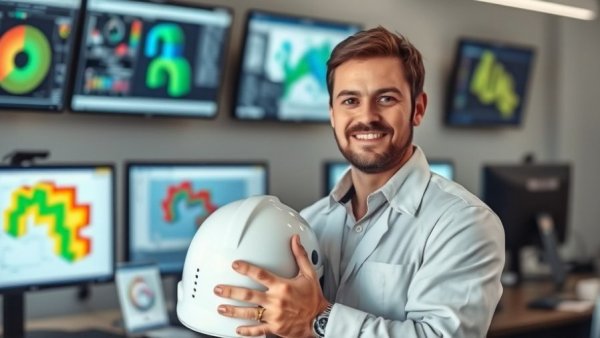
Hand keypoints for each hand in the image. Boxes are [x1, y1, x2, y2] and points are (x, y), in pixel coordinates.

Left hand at [214, 234, 329, 337]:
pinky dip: (247, 330)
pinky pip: (258, 330)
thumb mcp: (309, 275)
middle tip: (218, 289)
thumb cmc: (314, 298)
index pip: (261, 275)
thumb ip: (300, 256)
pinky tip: (237, 329)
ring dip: (233, 310)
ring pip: (249, 313)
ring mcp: (274, 316)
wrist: (320, 320)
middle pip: (248, 295)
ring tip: (220, 308)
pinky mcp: (275, 328)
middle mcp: (276, 301)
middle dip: (231, 292)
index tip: (235, 265)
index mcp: (282, 286)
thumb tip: (295, 239)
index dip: (247, 269)